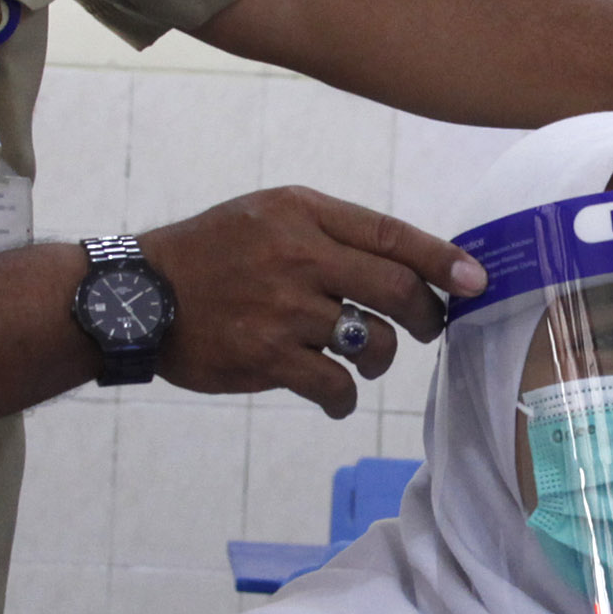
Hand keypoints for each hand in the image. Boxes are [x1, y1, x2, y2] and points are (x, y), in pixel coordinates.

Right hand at [140, 188, 481, 419]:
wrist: (136, 297)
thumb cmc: (210, 254)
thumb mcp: (267, 216)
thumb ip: (330, 231)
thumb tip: (405, 264)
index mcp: (303, 213)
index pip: (391, 234)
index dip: (442, 260)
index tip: (476, 280)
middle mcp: (297, 256)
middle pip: (395, 290)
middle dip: (427, 316)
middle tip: (429, 328)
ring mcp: (282, 309)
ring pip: (371, 341)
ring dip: (381, 358)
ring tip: (366, 358)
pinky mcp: (266, 357)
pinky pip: (334, 386)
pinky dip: (344, 400)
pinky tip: (336, 399)